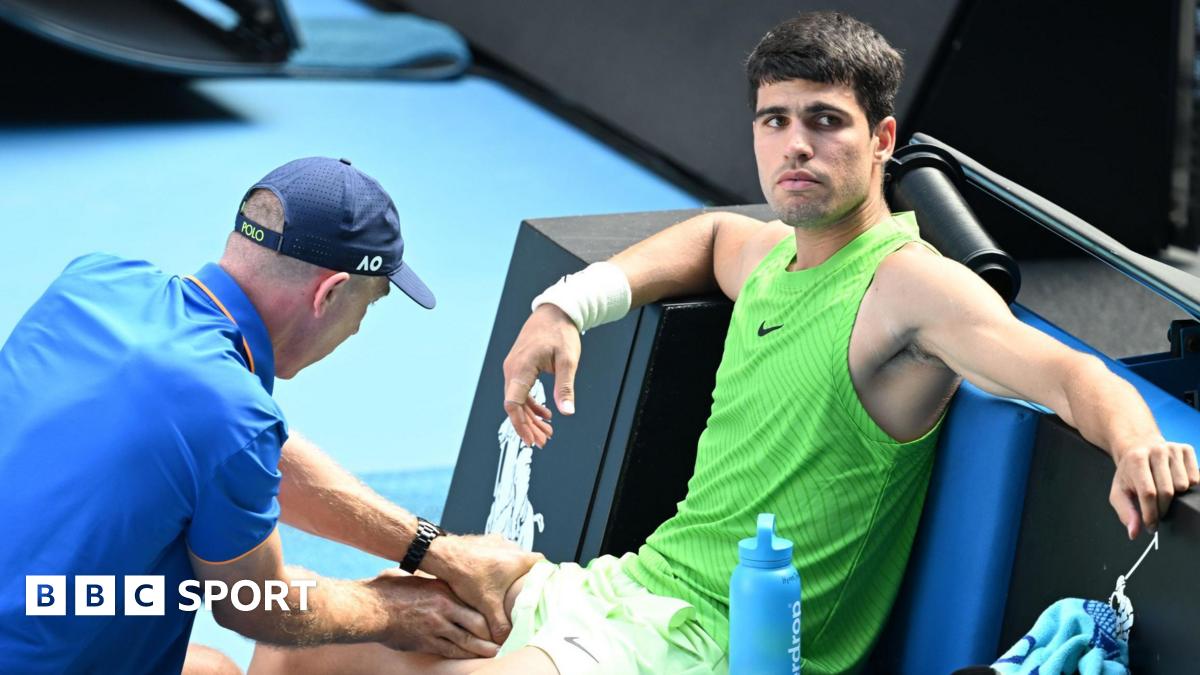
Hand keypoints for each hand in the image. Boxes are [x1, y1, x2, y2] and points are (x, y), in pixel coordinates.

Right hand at [367, 571, 498, 658]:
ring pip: (466, 643)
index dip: (490, 616)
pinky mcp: (426, 642)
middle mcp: (444, 610)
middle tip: (504, 641)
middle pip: (477, 626)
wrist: (373, 608)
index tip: (499, 621)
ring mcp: (435, 628)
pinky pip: (450, 651)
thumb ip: (442, 590)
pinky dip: (463, 656)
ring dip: (482, 650)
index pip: (476, 606)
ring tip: (495, 653)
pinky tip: (471, 658)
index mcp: (445, 592)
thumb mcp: (424, 583)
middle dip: (491, 636)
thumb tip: (454, 591)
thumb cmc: (395, 592)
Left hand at [425, 534, 542, 643]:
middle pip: (526, 561)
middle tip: (518, 590)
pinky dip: (493, 562)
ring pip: (510, 556)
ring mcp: (496, 541)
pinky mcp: (483, 541)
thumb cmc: (467, 575)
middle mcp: (511, 547)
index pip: (543, 562)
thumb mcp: (486, 604)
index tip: (541, 583)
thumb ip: (499, 624)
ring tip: (500, 584)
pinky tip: (484, 575)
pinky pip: (495, 552)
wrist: (443, 556)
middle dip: (523, 575)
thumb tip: (506, 639)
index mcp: (518, 559)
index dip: (544, 573)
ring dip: (507, 568)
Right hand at [502, 304, 581, 445]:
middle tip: (544, 441)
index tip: (531, 438)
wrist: (555, 311)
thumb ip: (565, 387)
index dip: (521, 424)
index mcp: (521, 368)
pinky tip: (545, 414)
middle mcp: (512, 369)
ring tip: (546, 433)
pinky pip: (520, 391)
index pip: (513, 403)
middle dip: (528, 426)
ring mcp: (513, 368)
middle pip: (514, 406)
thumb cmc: (560, 332)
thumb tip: (567, 412)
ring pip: (517, 400)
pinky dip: (531, 405)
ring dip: (530, 418)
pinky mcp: (519, 367)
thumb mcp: (568, 360)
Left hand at [1109, 438, 1198, 538]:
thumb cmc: (1129, 474)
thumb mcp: (1119, 492)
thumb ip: (1125, 513)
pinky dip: (1187, 487)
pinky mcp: (1187, 449)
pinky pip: (1196, 478)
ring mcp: (1173, 448)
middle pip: (1167, 491)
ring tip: (1164, 494)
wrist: (1137, 448)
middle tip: (1158, 513)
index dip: (1151, 514)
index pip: (1148, 493)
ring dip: (1175, 497)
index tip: (1151, 527)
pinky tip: (1174, 483)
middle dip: (1162, 509)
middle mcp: (1156, 451)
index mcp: (1136, 460)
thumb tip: (1134, 533)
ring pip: (1183, 486)